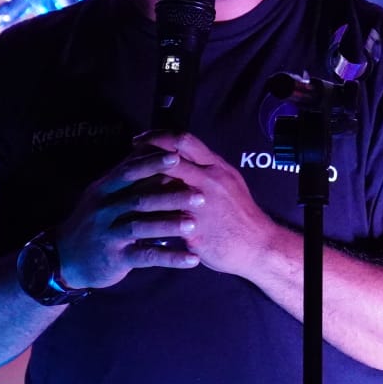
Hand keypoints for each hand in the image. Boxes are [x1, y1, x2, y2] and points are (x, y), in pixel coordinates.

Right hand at [52, 144, 202, 288]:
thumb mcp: (102, 194)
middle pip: (139, 199)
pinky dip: (170, 258)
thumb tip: (150, 145)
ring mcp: (109, 234)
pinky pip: (146, 257)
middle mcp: (105, 210)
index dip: (153, 163)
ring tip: (195, 224)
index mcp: (105, 189)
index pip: (129, 172)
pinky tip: (192, 259)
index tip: (178, 156)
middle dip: (170, 196)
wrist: (65, 258)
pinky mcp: (115, 258)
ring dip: (170, 226)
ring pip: (141, 227)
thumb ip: (125, 175)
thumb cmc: (93, 220)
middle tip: (200, 195)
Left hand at [136, 131, 292, 280]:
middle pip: (169, 159)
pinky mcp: (195, 229)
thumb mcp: (228, 182)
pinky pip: (164, 220)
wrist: (259, 246)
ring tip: (123, 187)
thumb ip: (206, 169)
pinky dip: (147, 215)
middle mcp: (209, 181)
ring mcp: (202, 205)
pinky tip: (132, 216)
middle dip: (142, 157)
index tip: (139, 139)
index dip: (157, 137)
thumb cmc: (241, 215)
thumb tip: (183, 156)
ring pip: (162, 187)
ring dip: (140, 185)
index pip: (183, 140)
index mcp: (217, 167)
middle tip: (125, 159)